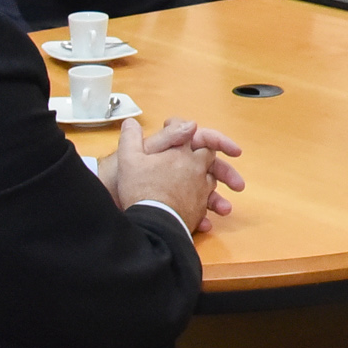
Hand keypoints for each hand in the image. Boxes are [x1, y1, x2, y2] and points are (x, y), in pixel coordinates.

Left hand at [102, 117, 246, 234]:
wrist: (108, 205)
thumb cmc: (122, 177)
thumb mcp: (141, 153)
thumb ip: (167, 137)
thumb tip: (192, 123)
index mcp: (171, 149)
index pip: (200, 139)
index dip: (218, 142)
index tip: (235, 151)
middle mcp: (176, 165)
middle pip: (209, 165)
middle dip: (225, 173)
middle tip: (239, 185)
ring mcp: (176, 186)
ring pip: (204, 190)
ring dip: (217, 199)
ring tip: (224, 210)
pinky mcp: (173, 206)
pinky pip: (193, 210)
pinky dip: (200, 217)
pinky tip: (204, 224)